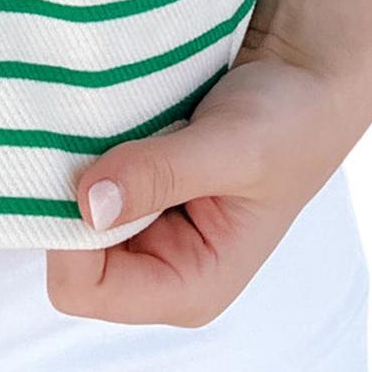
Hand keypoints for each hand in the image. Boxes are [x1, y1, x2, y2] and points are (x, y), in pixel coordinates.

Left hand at [45, 42, 371, 324]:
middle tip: (89, 136)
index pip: (86, 290)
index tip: (82, 167)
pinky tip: (107, 118)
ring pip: (67, 214)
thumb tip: (87, 203)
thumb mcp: (231, 147)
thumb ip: (162, 174)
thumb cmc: (287, 123)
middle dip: (67, 199)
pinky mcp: (135, 195)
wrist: (305, 81)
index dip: (67, 234)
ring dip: (74, 170)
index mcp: (189, 287)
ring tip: (108, 123)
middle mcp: (159, 271)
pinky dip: (84, 152)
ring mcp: (144, 233)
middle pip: (67, 257)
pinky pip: (81, 184)